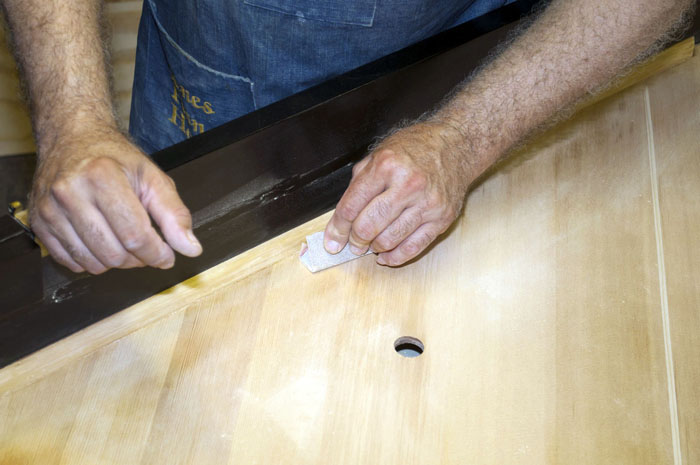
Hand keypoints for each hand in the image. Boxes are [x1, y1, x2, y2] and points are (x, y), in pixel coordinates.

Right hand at [29, 127, 201, 273]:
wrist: (71, 138)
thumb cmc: (114, 158)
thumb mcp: (152, 177)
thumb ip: (174, 213)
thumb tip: (190, 248)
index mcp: (101, 176)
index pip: (134, 235)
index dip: (157, 253)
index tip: (167, 255)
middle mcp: (69, 192)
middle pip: (113, 253)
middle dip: (139, 259)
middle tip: (147, 247)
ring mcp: (49, 209)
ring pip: (93, 264)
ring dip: (117, 262)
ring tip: (125, 242)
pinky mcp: (38, 223)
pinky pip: (71, 263)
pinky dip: (93, 261)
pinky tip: (102, 240)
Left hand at [323, 121, 472, 265]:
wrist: (456, 146)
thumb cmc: (415, 149)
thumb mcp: (379, 154)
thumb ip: (359, 184)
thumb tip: (342, 219)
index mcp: (386, 166)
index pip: (352, 206)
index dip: (337, 228)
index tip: (332, 241)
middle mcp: (407, 185)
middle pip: (368, 226)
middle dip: (355, 241)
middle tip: (353, 243)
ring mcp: (427, 203)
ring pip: (389, 240)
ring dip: (374, 248)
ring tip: (371, 244)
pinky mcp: (441, 218)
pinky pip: (413, 247)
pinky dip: (395, 256)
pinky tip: (386, 255)